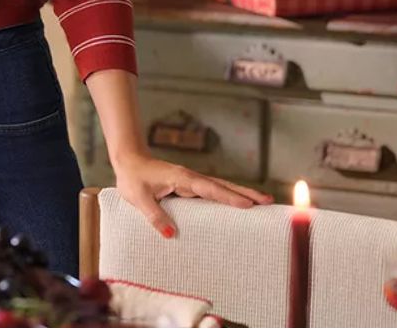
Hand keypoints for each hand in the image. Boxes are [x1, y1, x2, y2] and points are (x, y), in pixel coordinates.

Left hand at [112, 150, 272, 238]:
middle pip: (222, 186)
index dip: (228, 196)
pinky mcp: (189, 186)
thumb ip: (153, 215)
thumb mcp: (138, 198)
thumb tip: (171, 235)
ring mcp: (192, 181)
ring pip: (220, 188)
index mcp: (181, 178)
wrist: (129, 160)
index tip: (247, 204)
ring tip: (263, 202)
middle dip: (245, 193)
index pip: (208, 188)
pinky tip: (238, 204)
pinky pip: (213, 192)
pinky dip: (228, 197)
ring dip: (240, 194)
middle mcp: (190, 178)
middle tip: (268, 202)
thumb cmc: (132, 177)